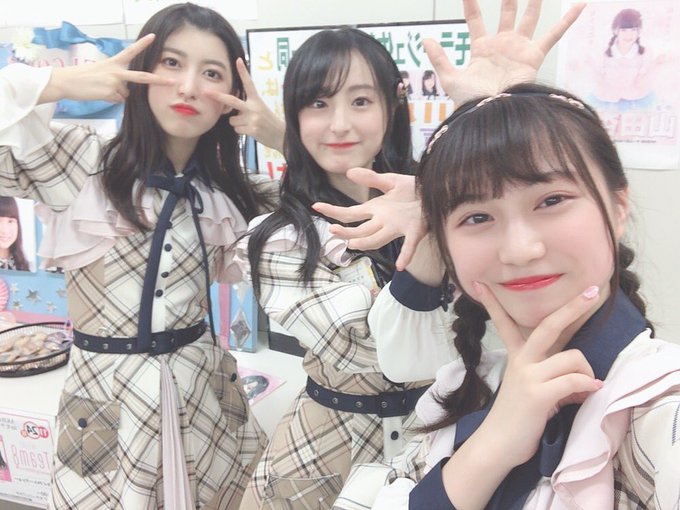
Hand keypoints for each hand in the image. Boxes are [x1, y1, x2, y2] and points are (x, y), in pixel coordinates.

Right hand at [39, 34, 173, 103]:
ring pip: (125, 94)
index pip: (131, 51)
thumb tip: (126, 90)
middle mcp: (116, 71)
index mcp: (114, 62)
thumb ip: (117, 76)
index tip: (153, 37)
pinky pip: (117, 100)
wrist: (66, 82)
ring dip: (116, 94)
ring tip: (100, 88)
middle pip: (141, 77)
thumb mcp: (101, 70)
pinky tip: (99, 94)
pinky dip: (110, 99)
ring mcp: (114, 82)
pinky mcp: (110, 93)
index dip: (142, 44)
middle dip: (158, 80)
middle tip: (173, 82)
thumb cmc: (83, 76)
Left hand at [207, 58, 284, 151]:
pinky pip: (237, 129)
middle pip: (232, 101)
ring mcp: (253, 119)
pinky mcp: (252, 130)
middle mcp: (254, 108)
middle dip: (218, 97)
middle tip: (207, 93)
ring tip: (250, 125)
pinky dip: (242, 131)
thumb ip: (246, 106)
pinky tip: (252, 131)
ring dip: (238, 124)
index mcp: (257, 100)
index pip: (249, 84)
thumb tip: (230, 108)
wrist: (281, 136)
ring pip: (233, 120)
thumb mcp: (260, 109)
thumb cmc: (268, 122)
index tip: (238, 60)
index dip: (243, 72)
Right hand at [312, 167, 425, 269]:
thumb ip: (371, 178)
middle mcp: (384, 221)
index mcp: (376, 210)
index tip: (316, 206)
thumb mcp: (391, 181)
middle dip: (346, 231)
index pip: (350, 213)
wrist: (435, 191)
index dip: (333, 211)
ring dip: (366, 242)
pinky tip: (400, 266)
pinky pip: (409, 244)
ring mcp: (398, 227)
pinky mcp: (416, 230)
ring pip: (377, 238)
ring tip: (353, 243)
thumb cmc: (414, 189)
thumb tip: (348, 172)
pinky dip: (405, 255)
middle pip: (360, 230)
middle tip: (333, 230)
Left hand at [425, 0, 585, 105]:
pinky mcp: (534, 55)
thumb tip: (425, 38)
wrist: (492, 113)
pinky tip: (580, 4)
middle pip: (506, 12)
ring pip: (530, 17)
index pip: (475, 19)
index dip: (471, 4)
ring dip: (534, 2)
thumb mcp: (450, 79)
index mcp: (482, 48)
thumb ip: (439, 58)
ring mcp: (519, 48)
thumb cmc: (471, 101)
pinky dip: (568, 20)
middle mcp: (502, 45)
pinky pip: (554, 35)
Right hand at [473, 282, 602, 468]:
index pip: (505, 323)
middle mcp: (521, 361)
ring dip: (589, 374)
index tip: (481, 283)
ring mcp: (528, 376)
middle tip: (593, 291)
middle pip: (549, 325)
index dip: (493, 303)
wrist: (498, 444)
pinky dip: (587, 387)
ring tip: (588, 388)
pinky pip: (573, 381)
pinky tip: (591, 393)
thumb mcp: (532, 389)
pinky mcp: (537, 394)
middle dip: (573, 307)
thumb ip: (553, 376)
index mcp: (517, 357)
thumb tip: (586, 379)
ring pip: (573, 358)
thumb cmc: (518, 418)